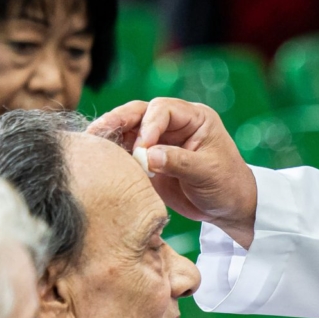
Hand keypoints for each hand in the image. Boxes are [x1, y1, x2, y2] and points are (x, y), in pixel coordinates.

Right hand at [88, 99, 257, 248]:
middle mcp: (174, 124)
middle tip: (98, 132)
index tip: (143, 148)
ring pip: (128, 130)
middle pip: (139, 113)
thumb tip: (147, 156)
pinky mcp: (148, 159)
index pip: (163, 110)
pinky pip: (126, 150)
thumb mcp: (207, 173)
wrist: (228, 208)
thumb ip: (178, 162)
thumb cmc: (226, 185)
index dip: (149, 125)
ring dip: (110, 135)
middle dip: (118, 121)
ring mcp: (159, 140)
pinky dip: (113, 153)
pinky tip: (97, 157)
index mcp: (194, 118)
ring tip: (90, 143)